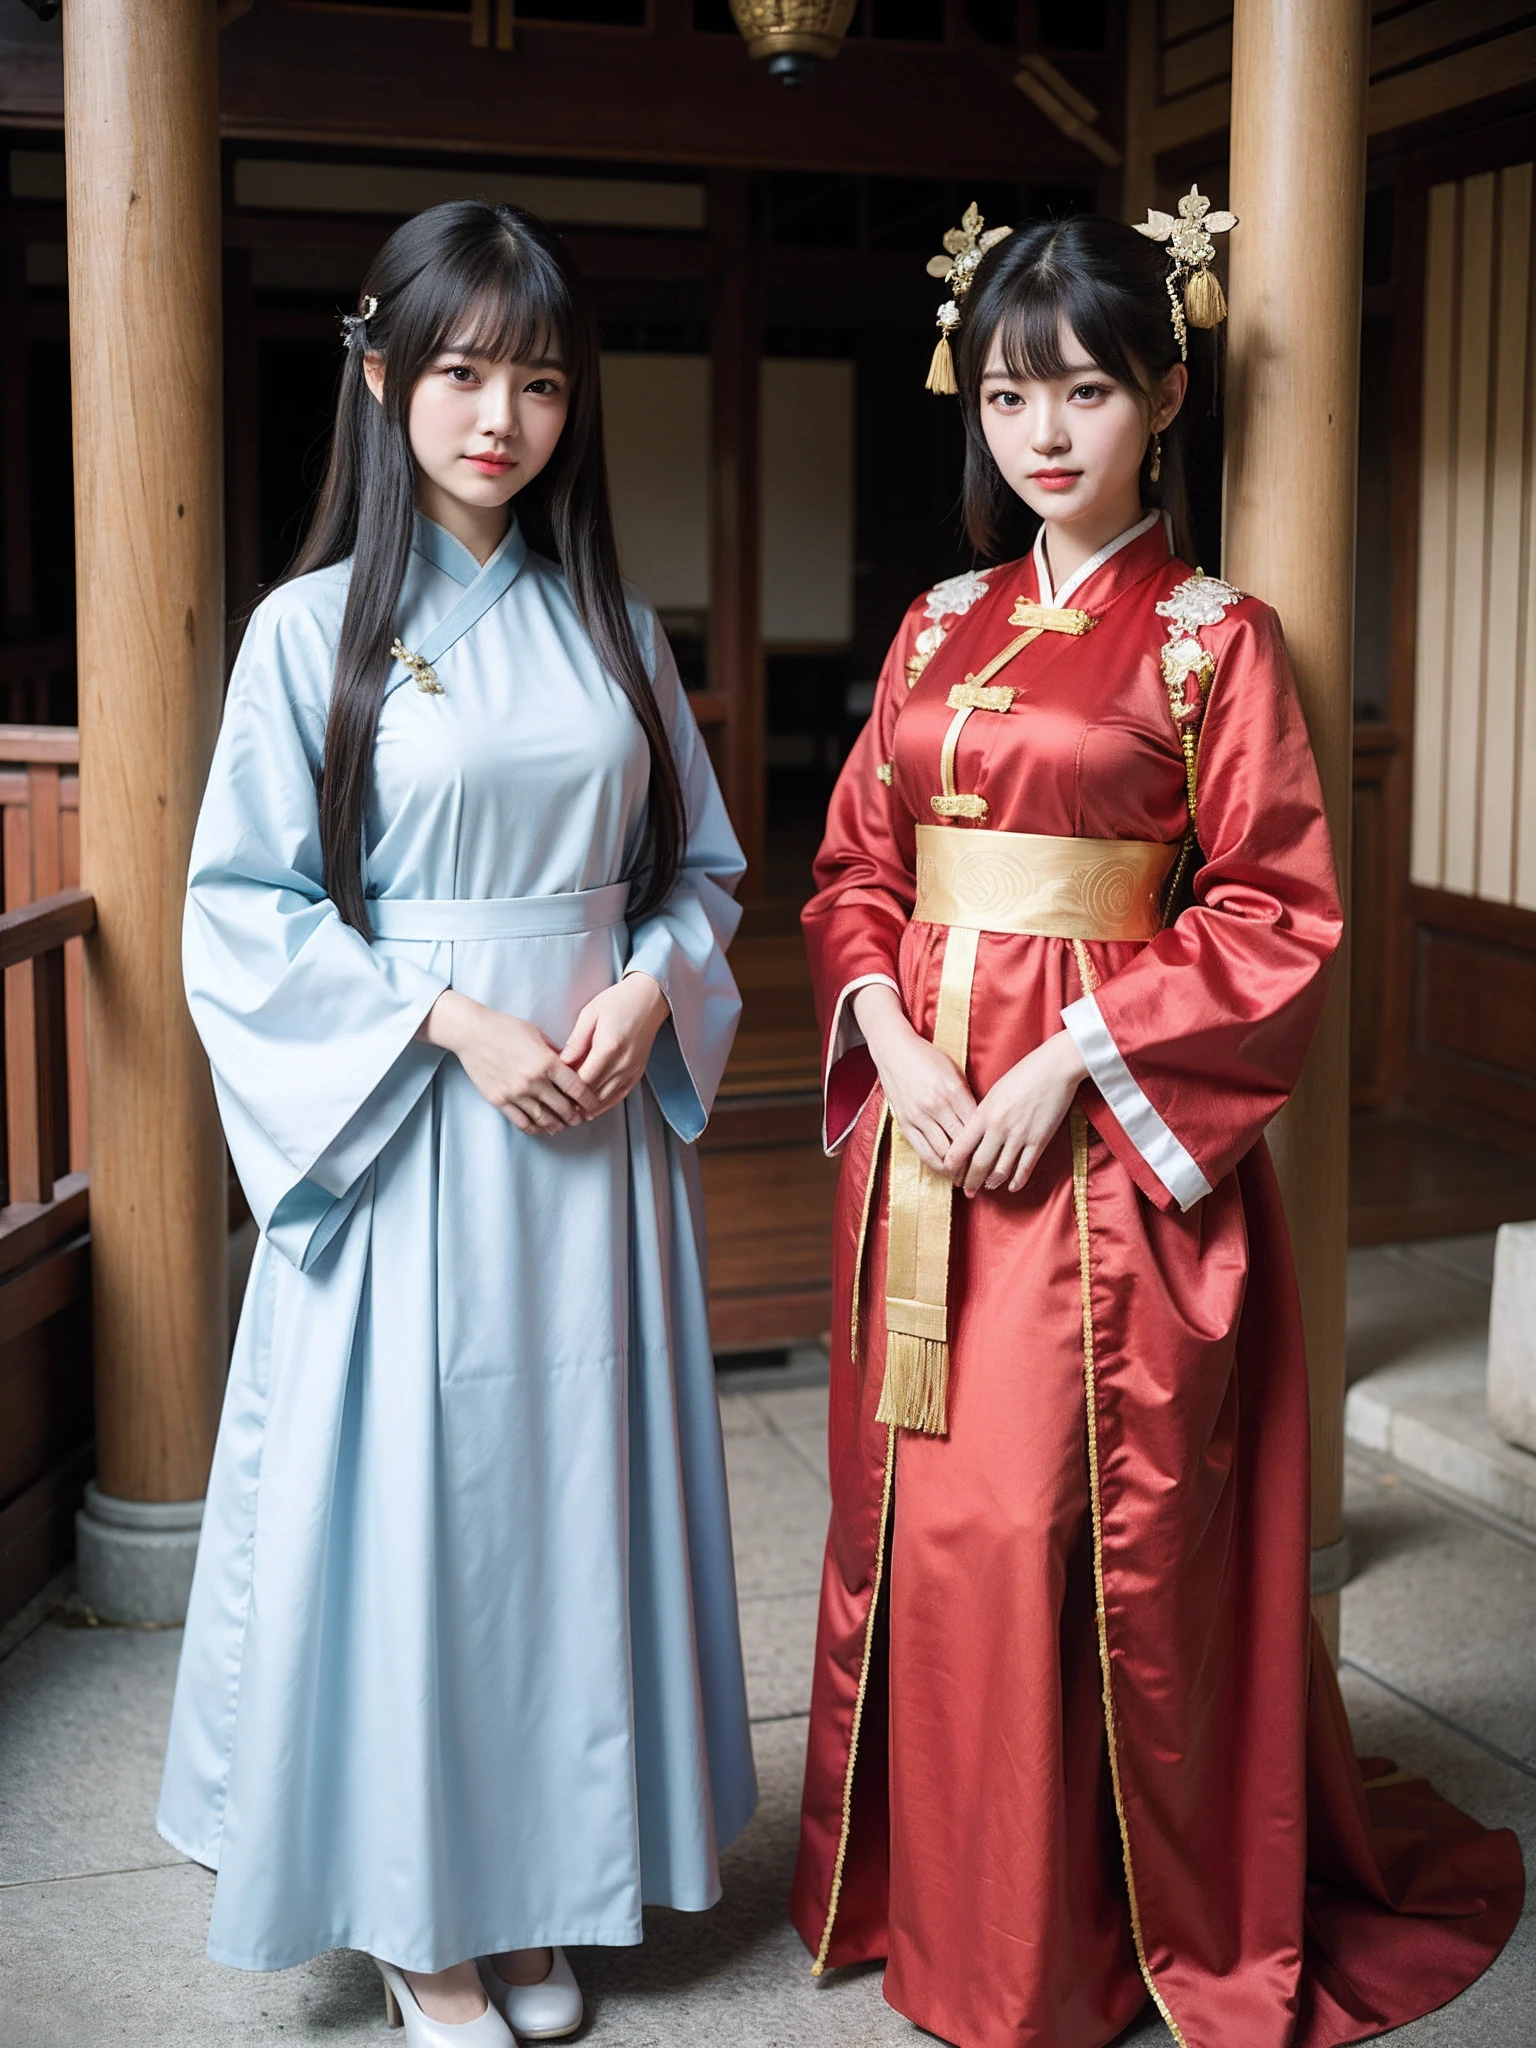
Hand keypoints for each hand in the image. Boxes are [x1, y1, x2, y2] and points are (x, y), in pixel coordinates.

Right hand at [420, 989, 598, 1134]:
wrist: (472, 1033)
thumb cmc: (506, 1028)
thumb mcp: (538, 1035)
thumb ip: (556, 1054)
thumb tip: (573, 1068)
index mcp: (547, 1062)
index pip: (577, 1088)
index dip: (589, 1101)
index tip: (593, 1106)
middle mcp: (533, 1080)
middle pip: (563, 1108)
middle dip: (575, 1116)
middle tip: (580, 1118)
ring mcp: (515, 1093)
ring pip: (544, 1119)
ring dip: (557, 1125)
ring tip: (563, 1125)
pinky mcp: (500, 1100)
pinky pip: (522, 1122)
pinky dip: (535, 1128)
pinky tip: (542, 1128)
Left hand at [560, 972, 670, 1113]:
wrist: (649, 999)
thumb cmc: (618, 1002)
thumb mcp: (590, 1014)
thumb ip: (576, 1041)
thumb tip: (561, 1063)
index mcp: (609, 1047)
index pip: (582, 1080)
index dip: (565, 1090)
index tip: (551, 1091)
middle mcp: (623, 1063)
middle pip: (593, 1094)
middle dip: (573, 1101)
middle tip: (555, 1104)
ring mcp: (632, 1070)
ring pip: (605, 1100)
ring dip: (587, 1106)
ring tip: (568, 1110)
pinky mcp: (637, 1073)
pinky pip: (619, 1096)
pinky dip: (603, 1104)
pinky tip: (590, 1107)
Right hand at [851, 982, 976, 1175]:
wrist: (894, 1050)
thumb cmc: (928, 1058)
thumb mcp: (954, 1072)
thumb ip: (967, 1098)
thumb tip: (982, 1124)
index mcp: (953, 1090)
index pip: (976, 1127)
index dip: (987, 1145)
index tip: (996, 1156)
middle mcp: (936, 1105)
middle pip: (961, 1144)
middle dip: (974, 1163)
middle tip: (985, 1173)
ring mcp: (918, 1116)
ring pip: (943, 1153)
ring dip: (956, 1168)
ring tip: (967, 1175)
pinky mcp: (904, 1123)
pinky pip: (923, 1152)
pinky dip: (937, 1164)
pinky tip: (946, 1169)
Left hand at [944, 1030, 1086, 1196]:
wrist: (1053, 1068)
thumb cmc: (1022, 1075)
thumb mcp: (994, 1092)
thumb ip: (982, 1114)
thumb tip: (973, 1133)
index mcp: (983, 1114)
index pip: (960, 1148)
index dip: (953, 1166)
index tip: (951, 1173)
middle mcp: (998, 1128)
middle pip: (978, 1165)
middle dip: (970, 1182)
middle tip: (967, 1191)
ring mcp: (1019, 1136)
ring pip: (1000, 1170)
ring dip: (992, 1183)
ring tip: (987, 1187)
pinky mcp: (1039, 1140)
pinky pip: (1025, 1168)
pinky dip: (1017, 1181)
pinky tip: (1012, 1186)